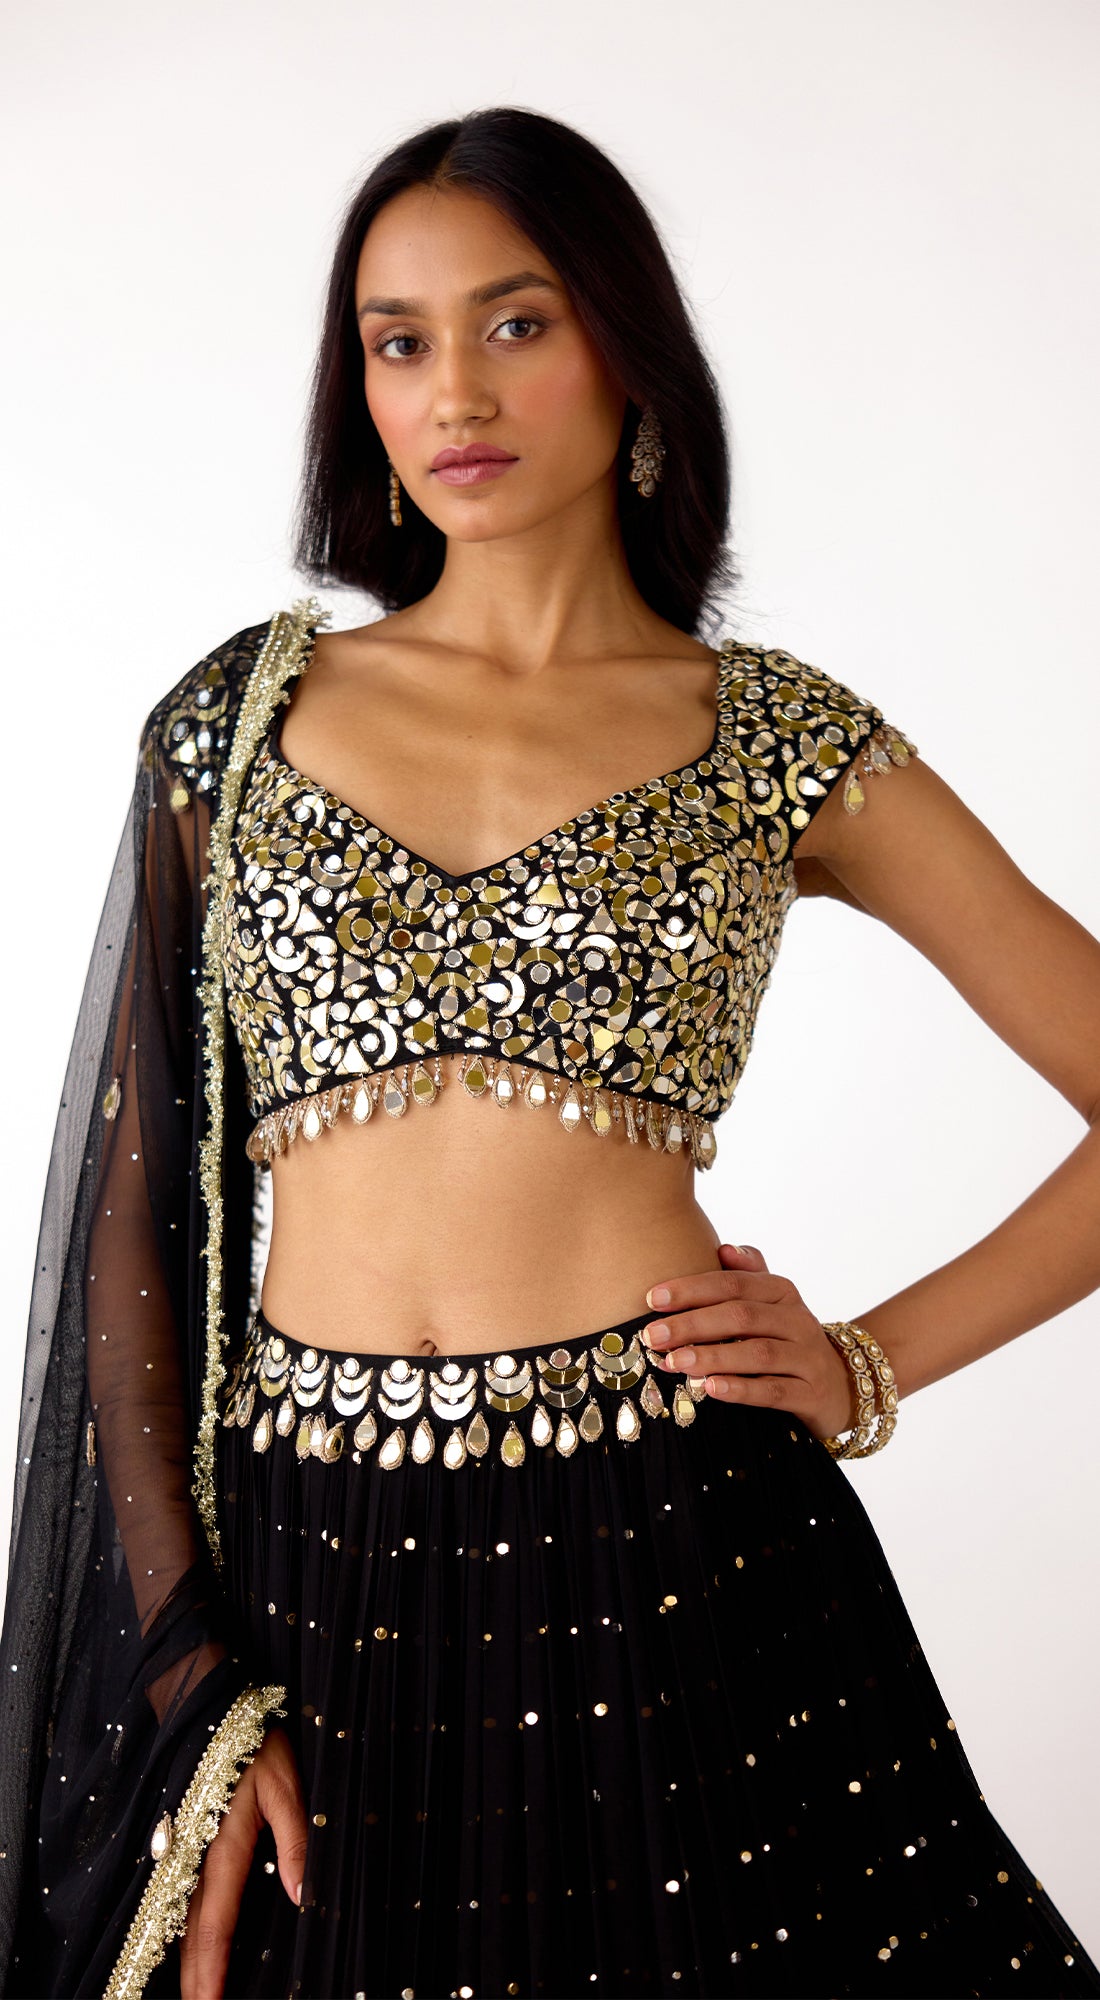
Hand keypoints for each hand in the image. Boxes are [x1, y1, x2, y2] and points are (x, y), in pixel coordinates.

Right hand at [180, 1724, 307, 1999]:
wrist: (209, 1704)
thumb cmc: (253, 1741)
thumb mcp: (286, 1785)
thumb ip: (296, 1841)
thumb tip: (303, 1897)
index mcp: (223, 1847)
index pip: (216, 1925)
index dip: (214, 1971)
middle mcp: (194, 1856)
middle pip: (190, 1934)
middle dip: (195, 1981)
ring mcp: (181, 1849)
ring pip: (179, 1920)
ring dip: (185, 1963)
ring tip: (195, 1996)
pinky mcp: (179, 1840)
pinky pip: (177, 1897)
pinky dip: (180, 1930)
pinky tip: (186, 1950)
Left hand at [641, 1243, 858, 1443]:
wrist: (842, 1386)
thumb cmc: (788, 1340)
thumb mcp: (771, 1303)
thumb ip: (747, 1275)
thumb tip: (723, 1247)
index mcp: (782, 1292)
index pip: (733, 1283)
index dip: (692, 1289)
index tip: (653, 1299)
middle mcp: (798, 1320)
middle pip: (741, 1316)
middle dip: (692, 1324)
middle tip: (653, 1336)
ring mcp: (808, 1357)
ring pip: (757, 1353)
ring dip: (712, 1357)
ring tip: (674, 1363)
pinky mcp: (812, 1394)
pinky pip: (774, 1391)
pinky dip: (741, 1389)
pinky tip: (711, 1389)